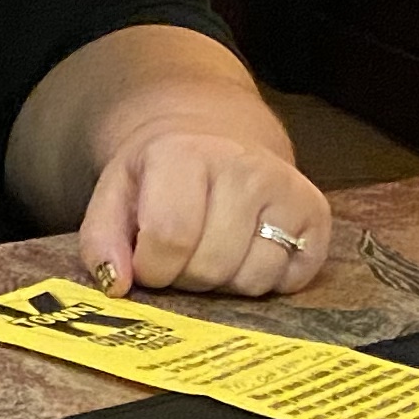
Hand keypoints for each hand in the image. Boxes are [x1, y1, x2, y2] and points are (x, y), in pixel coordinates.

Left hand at [79, 130, 330, 300]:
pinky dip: (265, 280)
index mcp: (185, 154)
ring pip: (253, 279)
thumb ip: (101, 239)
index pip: (170, 238)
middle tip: (181, 255)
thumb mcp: (115, 193)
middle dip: (186, 276)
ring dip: (225, 282)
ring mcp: (287, 188)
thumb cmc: (159, 172)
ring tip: (213, 250)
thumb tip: (116, 285)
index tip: (147, 263)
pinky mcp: (317, 212)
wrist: (214, 133)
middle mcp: (244, 167)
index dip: (152, 268)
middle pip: (212, 266)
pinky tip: (248, 250)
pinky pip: (290, 281)